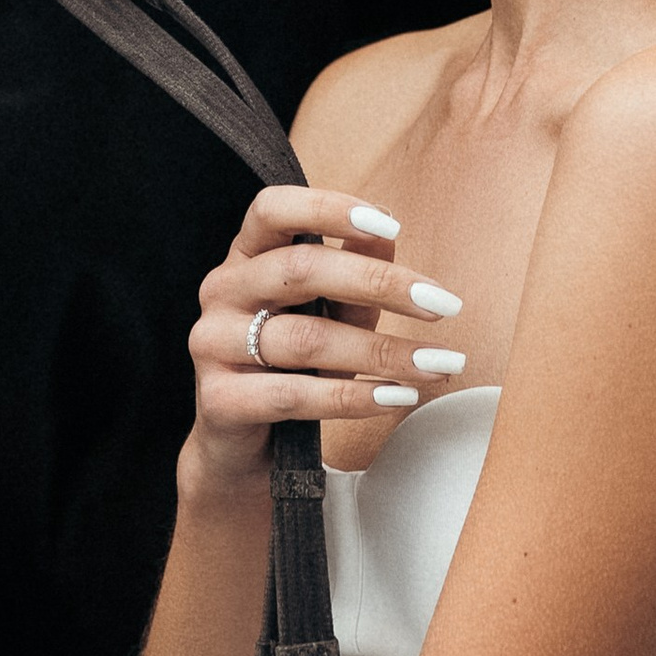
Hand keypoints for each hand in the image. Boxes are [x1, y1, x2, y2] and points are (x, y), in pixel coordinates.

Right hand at [182, 186, 467, 499]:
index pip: (272, 209)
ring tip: (438, 364)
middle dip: (381, 285)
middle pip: (300, 270)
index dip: (329, 209)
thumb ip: (355, 274)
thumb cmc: (293, 366)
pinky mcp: (218, 400)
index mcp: (246, 256)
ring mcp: (212, 344)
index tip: (391, 226)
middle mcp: (221, 291)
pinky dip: (353, 396)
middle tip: (443, 305)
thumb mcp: (331, 313)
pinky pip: (293, 395)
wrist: (244, 446)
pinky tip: (397, 397)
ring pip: (305, 339)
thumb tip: (388, 233)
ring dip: (382, 352)